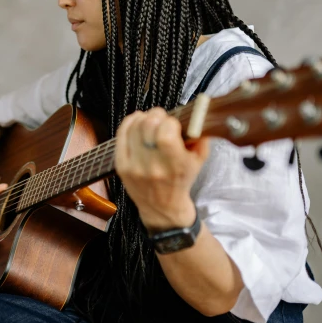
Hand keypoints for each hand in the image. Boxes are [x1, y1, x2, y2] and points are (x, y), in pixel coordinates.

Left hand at [114, 108, 209, 230]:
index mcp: (175, 166)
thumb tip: (195, 116)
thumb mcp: (198, 161)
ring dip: (143, 117)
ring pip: (134, 127)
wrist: (162, 207)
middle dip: (156, 115)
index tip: (173, 123)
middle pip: (148, 125)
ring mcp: (134, 166)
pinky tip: (137, 121)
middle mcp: (152, 166)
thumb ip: (200, 138)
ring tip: (150, 119)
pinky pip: (121, 135)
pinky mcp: (121, 165)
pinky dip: (129, 123)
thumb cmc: (181, 181)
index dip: (170, 121)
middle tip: (161, 116)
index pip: (166, 132)